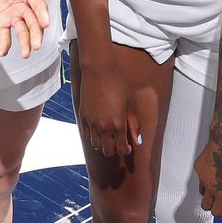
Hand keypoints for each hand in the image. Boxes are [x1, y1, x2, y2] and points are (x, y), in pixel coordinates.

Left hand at [0, 0, 50, 56]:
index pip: (38, 4)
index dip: (42, 14)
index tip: (45, 23)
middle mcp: (24, 5)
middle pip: (33, 22)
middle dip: (36, 34)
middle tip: (36, 45)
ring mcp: (13, 15)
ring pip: (23, 31)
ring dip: (25, 43)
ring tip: (26, 54)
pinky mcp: (1, 21)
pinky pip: (5, 35)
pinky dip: (5, 45)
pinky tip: (2, 52)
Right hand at [75, 44, 138, 162]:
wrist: (99, 71)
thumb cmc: (118, 85)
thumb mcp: (131, 104)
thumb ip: (134, 124)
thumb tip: (138, 140)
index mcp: (118, 124)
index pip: (122, 149)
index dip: (126, 150)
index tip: (128, 146)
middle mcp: (103, 127)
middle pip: (108, 151)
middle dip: (115, 150)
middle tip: (119, 143)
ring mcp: (91, 123)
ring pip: (96, 145)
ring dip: (104, 144)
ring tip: (109, 136)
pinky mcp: (83, 117)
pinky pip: (87, 135)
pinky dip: (93, 136)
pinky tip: (99, 129)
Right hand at [195, 128, 221, 217]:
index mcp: (220, 193)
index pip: (216, 212)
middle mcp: (208, 186)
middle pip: (205, 205)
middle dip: (214, 205)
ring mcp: (202, 176)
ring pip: (202, 191)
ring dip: (210, 192)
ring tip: (221, 185)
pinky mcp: (199, 166)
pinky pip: (200, 176)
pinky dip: (207, 177)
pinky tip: (216, 171)